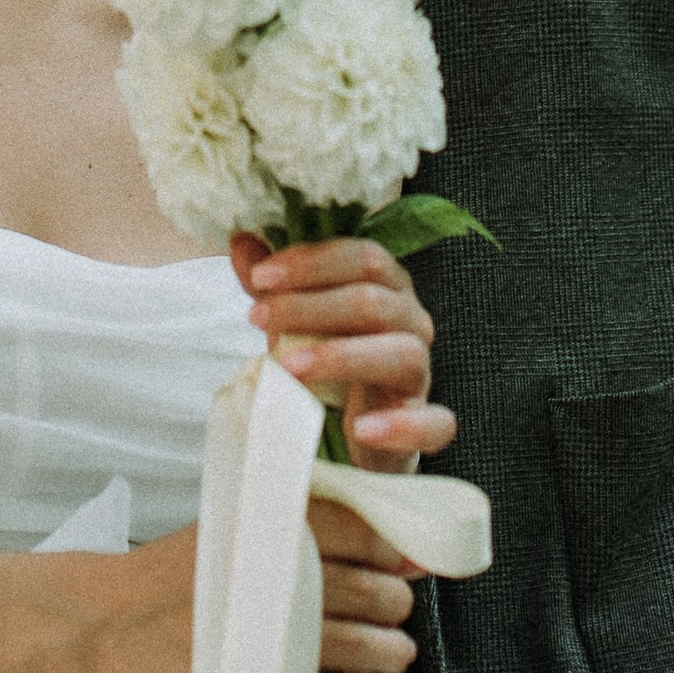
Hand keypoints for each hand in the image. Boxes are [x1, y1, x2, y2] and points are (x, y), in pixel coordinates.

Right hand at [72, 502, 418, 672]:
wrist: (114, 622)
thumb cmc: (181, 570)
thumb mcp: (236, 521)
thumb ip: (310, 523)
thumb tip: (398, 550)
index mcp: (272, 527)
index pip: (365, 534)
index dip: (393, 554)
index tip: (400, 566)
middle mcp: (274, 577)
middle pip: (372, 596)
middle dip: (395, 609)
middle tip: (395, 614)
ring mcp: (266, 638)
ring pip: (360, 649)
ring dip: (388, 655)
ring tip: (391, 657)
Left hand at [232, 233, 456, 469]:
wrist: (352, 431)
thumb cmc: (328, 364)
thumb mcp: (296, 322)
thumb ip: (273, 285)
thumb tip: (240, 241)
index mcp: (388, 288)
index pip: (364, 257)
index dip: (313, 263)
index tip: (261, 277)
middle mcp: (412, 322)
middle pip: (374, 302)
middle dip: (311, 306)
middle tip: (257, 317)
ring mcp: (421, 373)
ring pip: (401, 353)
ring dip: (342, 357)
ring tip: (289, 367)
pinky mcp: (428, 423)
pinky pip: (434, 423)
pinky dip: (402, 425)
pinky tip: (361, 428)